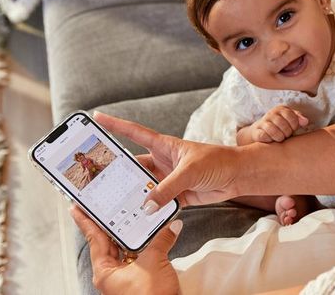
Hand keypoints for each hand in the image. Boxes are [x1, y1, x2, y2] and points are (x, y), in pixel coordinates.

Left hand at [71, 206, 181, 294]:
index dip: (86, 222)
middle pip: (108, 243)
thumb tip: (171, 226)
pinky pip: (138, 258)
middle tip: (108, 206)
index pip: (93, 239)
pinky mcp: (140, 281)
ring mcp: (126, 278)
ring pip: (125, 251)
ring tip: (134, 216)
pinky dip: (143, 246)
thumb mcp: (154, 261)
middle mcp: (112, 275)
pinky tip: (151, 236)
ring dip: (130, 236)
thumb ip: (161, 240)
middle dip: (111, 225)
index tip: (77, 209)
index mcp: (105, 272)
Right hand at [94, 112, 241, 208]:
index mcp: (164, 146)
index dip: (116, 125)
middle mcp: (163, 161)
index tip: (97, 118)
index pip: (134, 133)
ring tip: (113, 202)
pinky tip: (138, 217)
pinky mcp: (177, 195)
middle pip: (134, 165)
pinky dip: (150, 211)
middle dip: (117, 170)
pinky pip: (158, 204)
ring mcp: (169, 179)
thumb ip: (167, 189)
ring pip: (144, 187)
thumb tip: (146, 206)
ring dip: (133, 194)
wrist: (239, 176)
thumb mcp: (190, 172)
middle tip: (95, 176)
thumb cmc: (218, 162)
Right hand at [239, 105, 308, 143]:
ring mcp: (263, 122)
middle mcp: (271, 113)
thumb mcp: (290, 120)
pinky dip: (270, 140)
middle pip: (283, 125)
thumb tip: (305, 121)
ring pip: (274, 131)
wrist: (261, 131)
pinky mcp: (256, 131)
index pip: (292, 117)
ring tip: (280, 139)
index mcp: (281, 109)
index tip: (293, 130)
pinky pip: (264, 136)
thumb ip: (299, 119)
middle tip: (286, 136)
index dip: (294, 126)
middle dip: (287, 133)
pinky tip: (271, 140)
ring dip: (279, 138)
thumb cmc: (281, 126)